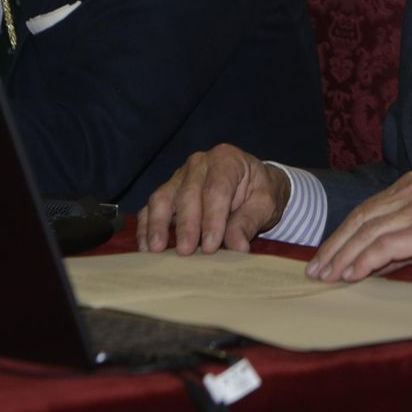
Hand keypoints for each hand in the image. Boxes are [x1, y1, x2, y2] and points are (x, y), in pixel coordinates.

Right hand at [137, 144, 290, 254]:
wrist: (253, 184)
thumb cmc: (259, 192)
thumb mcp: (265, 205)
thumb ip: (249, 222)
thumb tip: (237, 247)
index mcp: (226, 160)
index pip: (216, 189)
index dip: (212, 218)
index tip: (210, 246)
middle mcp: (199, 164)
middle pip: (188, 194)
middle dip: (186, 225)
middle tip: (186, 251)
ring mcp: (180, 176)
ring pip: (163, 197)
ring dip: (158, 225)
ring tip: (157, 249)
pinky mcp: (168, 192)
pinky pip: (151, 207)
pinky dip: (146, 226)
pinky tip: (146, 247)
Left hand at [306, 172, 411, 283]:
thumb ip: (408, 239)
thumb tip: (377, 259)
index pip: (368, 209)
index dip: (343, 233)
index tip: (327, 254)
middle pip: (361, 218)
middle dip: (335, 244)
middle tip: (317, 268)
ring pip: (368, 231)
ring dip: (343, 256)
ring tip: (328, 276)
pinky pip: (385, 245)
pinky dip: (364, 261)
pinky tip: (352, 274)